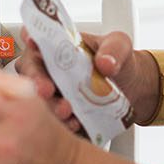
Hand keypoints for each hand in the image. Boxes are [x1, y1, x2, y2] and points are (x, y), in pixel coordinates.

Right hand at [16, 29, 158, 129]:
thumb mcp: (121, 45)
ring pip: (37, 101)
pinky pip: (53, 121)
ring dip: (49, 107)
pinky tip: (74, 124)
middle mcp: (49, 69)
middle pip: (30, 73)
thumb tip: (105, 62)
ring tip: (66, 112)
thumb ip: (113, 49)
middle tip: (48, 90)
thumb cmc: (118, 61)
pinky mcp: (60, 115)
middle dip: (36, 82)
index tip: (32, 42)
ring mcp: (53, 94)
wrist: (133, 89)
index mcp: (57, 46)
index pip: (35, 38)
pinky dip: (61, 125)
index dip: (29, 39)